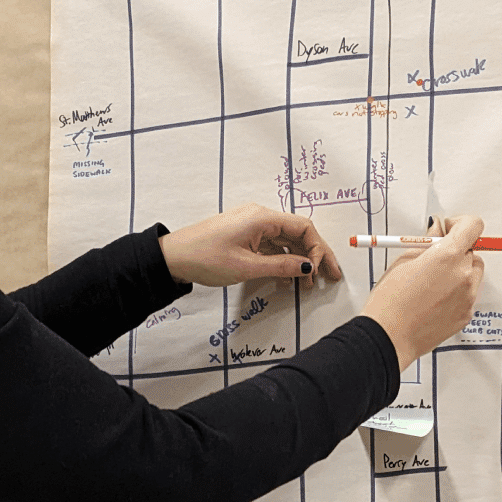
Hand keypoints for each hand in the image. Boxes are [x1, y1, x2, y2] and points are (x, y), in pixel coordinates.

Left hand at [158, 204, 342, 288]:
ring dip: (299, 260)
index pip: (304, 227)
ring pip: (286, 240)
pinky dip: (283, 260)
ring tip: (305, 284)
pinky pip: (272, 244)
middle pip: (298, 233)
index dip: (319, 249)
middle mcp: (260, 216)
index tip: (321, 271)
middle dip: (315, 256)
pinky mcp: (245, 234)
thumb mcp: (247, 266)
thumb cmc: (204, 257)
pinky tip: (287, 278)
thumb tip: (307, 267)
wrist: (173, 257)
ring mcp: (252, 225)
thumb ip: (281, 266)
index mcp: (262, 217)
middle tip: (328, 278)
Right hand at [360, 216, 484, 367]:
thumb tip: (437, 231)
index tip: (448, 230)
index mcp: (448, 256)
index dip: (460, 224)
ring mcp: (468, 297)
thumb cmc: (390, 300)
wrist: (389, 337)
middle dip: (457, 251)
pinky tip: (433, 299)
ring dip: (459, 271)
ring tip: (432, 282)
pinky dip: (456, 292)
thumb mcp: (404, 260)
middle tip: (434, 258)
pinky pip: (468, 295)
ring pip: (473, 274)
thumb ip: (427, 242)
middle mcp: (464, 275)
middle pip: (473, 251)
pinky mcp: (466, 315)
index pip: (473, 226)